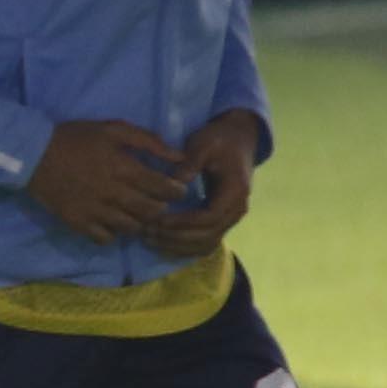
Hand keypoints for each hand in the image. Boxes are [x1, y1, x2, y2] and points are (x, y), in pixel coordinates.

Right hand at [28, 117, 192, 243]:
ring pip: (130, 227)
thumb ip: (148, 141)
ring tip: (138, 214)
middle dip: (161, 208)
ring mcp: (94, 211)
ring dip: (140, 222)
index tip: (177, 189)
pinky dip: (113, 234)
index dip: (175, 190)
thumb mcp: (113, 129)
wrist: (33, 154)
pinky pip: (104, 238)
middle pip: (149, 211)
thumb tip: (178, 156)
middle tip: (160, 203)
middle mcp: (111, 192)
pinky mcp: (78, 223)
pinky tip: (113, 223)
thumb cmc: (76, 138)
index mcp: (122, 167)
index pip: (160, 187)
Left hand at [144, 109, 265, 254]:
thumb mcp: (205, 143)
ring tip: (150, 239)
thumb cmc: (219, 139)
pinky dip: (184, 248)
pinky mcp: (222, 222)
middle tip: (148, 232)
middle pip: (207, 235)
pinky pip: (205, 243)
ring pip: (205, 244)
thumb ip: (191, 161)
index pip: (209, 216)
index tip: (159, 219)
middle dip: (176, 237)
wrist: (238, 140)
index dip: (183, 222)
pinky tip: (161, 243)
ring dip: (177, 246)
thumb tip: (178, 182)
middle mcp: (237, 209)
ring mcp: (231, 218)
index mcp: (235, 191)